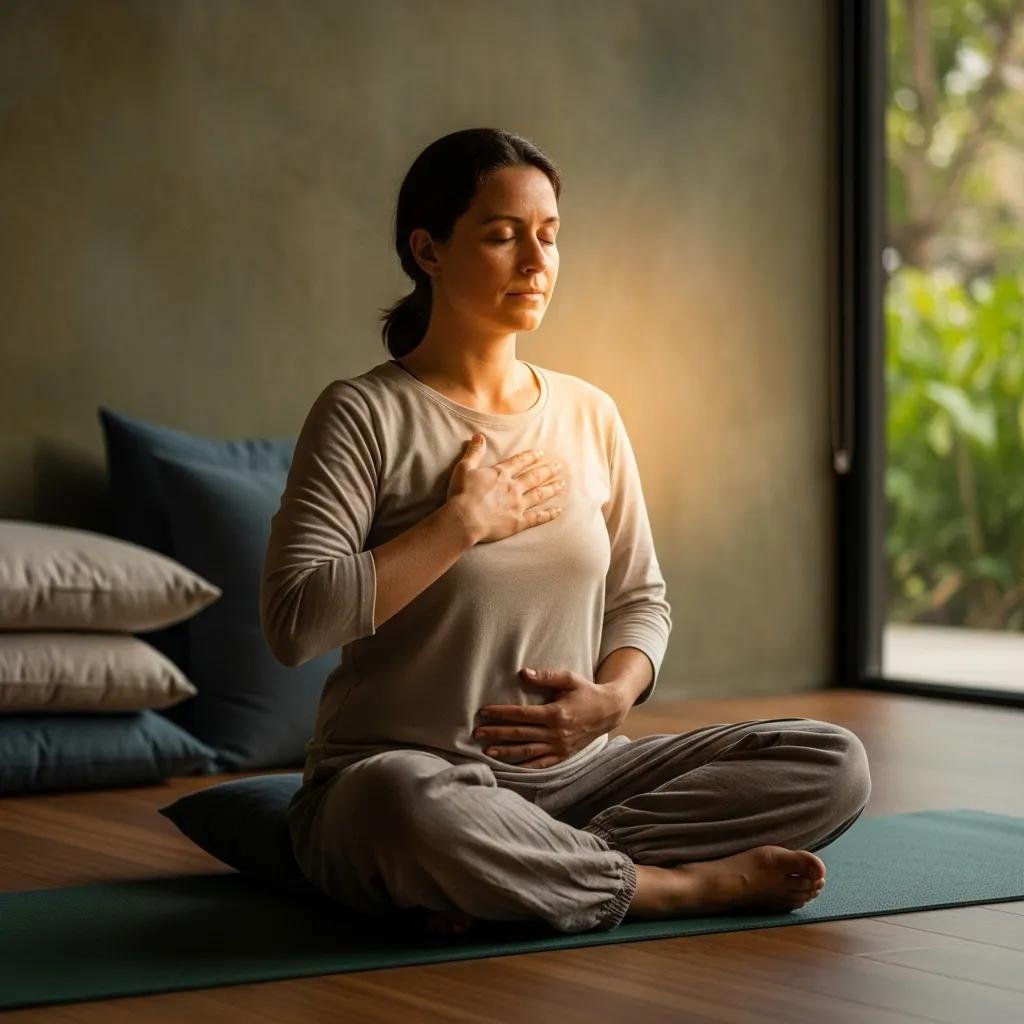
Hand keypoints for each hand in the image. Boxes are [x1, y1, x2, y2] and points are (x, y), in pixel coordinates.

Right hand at [446, 435, 566, 544]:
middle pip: (535, 477)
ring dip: (552, 488)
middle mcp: (513, 487)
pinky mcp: (518, 522)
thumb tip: (479, 436)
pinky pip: (537, 517)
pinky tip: (558, 511)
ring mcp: (518, 505)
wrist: (464, 519)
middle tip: (559, 467)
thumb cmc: (461, 494)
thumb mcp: (464, 468)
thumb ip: (474, 452)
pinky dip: (549, 514)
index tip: (541, 454)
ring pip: (540, 494)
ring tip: (562, 484)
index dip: (531, 457)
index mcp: (501, 474)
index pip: (520, 462)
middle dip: (548, 471)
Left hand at [473, 667, 625, 768]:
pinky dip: (526, 767)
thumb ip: (546, 676)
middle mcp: (556, 733)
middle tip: (477, 734)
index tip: (484, 712)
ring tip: (488, 753)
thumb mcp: (569, 678)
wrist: (609, 711)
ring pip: (528, 751)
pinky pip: (542, 764)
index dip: (501, 713)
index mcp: (555, 713)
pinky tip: (511, 768)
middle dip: (497, 734)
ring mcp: (560, 746)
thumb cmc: (587, 691)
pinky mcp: (563, 755)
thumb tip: (523, 673)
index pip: (522, 714)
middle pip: (520, 734)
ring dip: (506, 752)